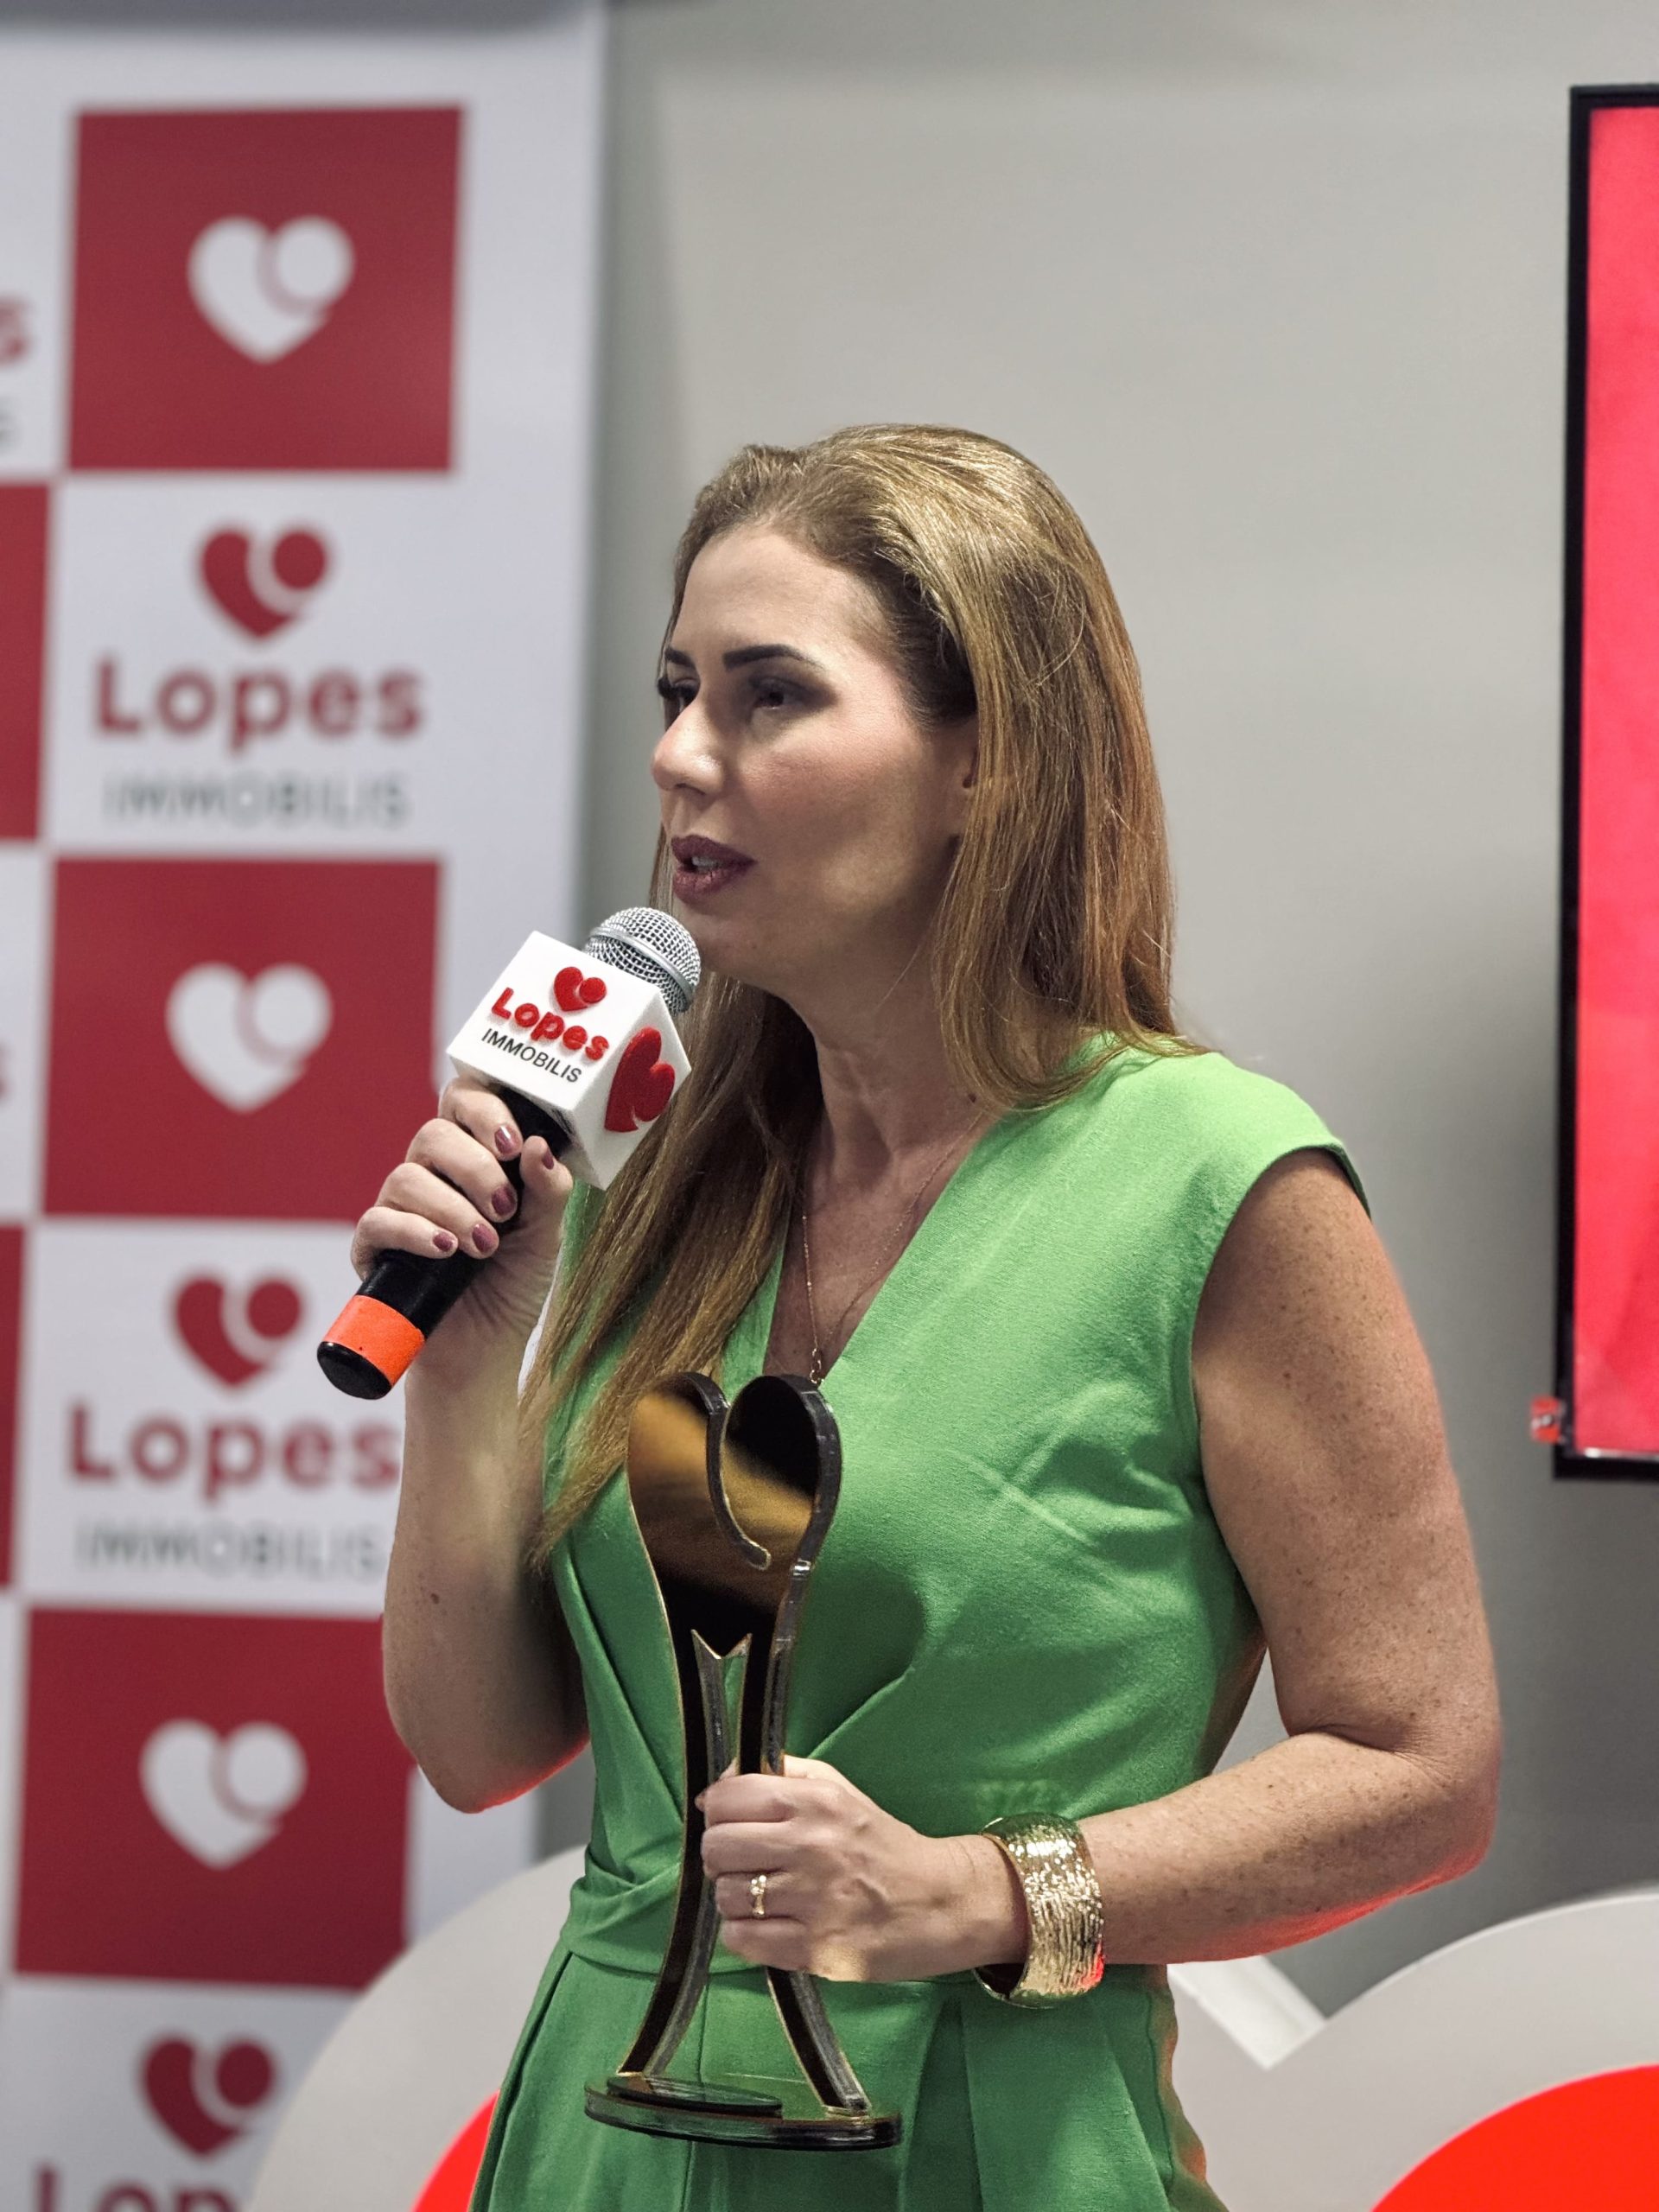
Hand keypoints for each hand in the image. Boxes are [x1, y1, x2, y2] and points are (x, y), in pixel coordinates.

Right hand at [349, 1078, 573, 1374]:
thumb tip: (539, 1146)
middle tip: (505, 1209)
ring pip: (407, 1177)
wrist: (485, 1349)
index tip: (513, 1144)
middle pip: (434, 1135)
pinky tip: (446, 1250)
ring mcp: (400, 1209)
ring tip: (484, 1245)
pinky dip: (415, 1231)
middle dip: (475, 1169)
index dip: (484, 1110)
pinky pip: (379, 1221)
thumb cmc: (513, 1285)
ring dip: (452, 1208)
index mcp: (473, 1159)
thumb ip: (548, 1191)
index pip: (464, 1103)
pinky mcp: (374, 1248)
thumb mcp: (545, 1237)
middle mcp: (432, 1175)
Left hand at [698, 1755, 1021, 1983]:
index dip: (717, 1811)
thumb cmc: (881, 1845)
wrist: (941, 1902)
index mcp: (816, 1801)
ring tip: (761, 1896)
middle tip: (741, 1862)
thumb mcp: (838, 1790)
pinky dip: (744, 1934)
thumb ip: (782, 1775)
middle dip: (720, 1855)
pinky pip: (742, 1940)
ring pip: (726, 1895)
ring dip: (734, 1898)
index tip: (728, 1821)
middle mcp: (812, 1846)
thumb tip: (717, 1785)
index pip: (727, 1797)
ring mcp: (813, 1901)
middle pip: (718, 1847)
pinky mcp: (815, 1950)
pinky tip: (768, 1925)